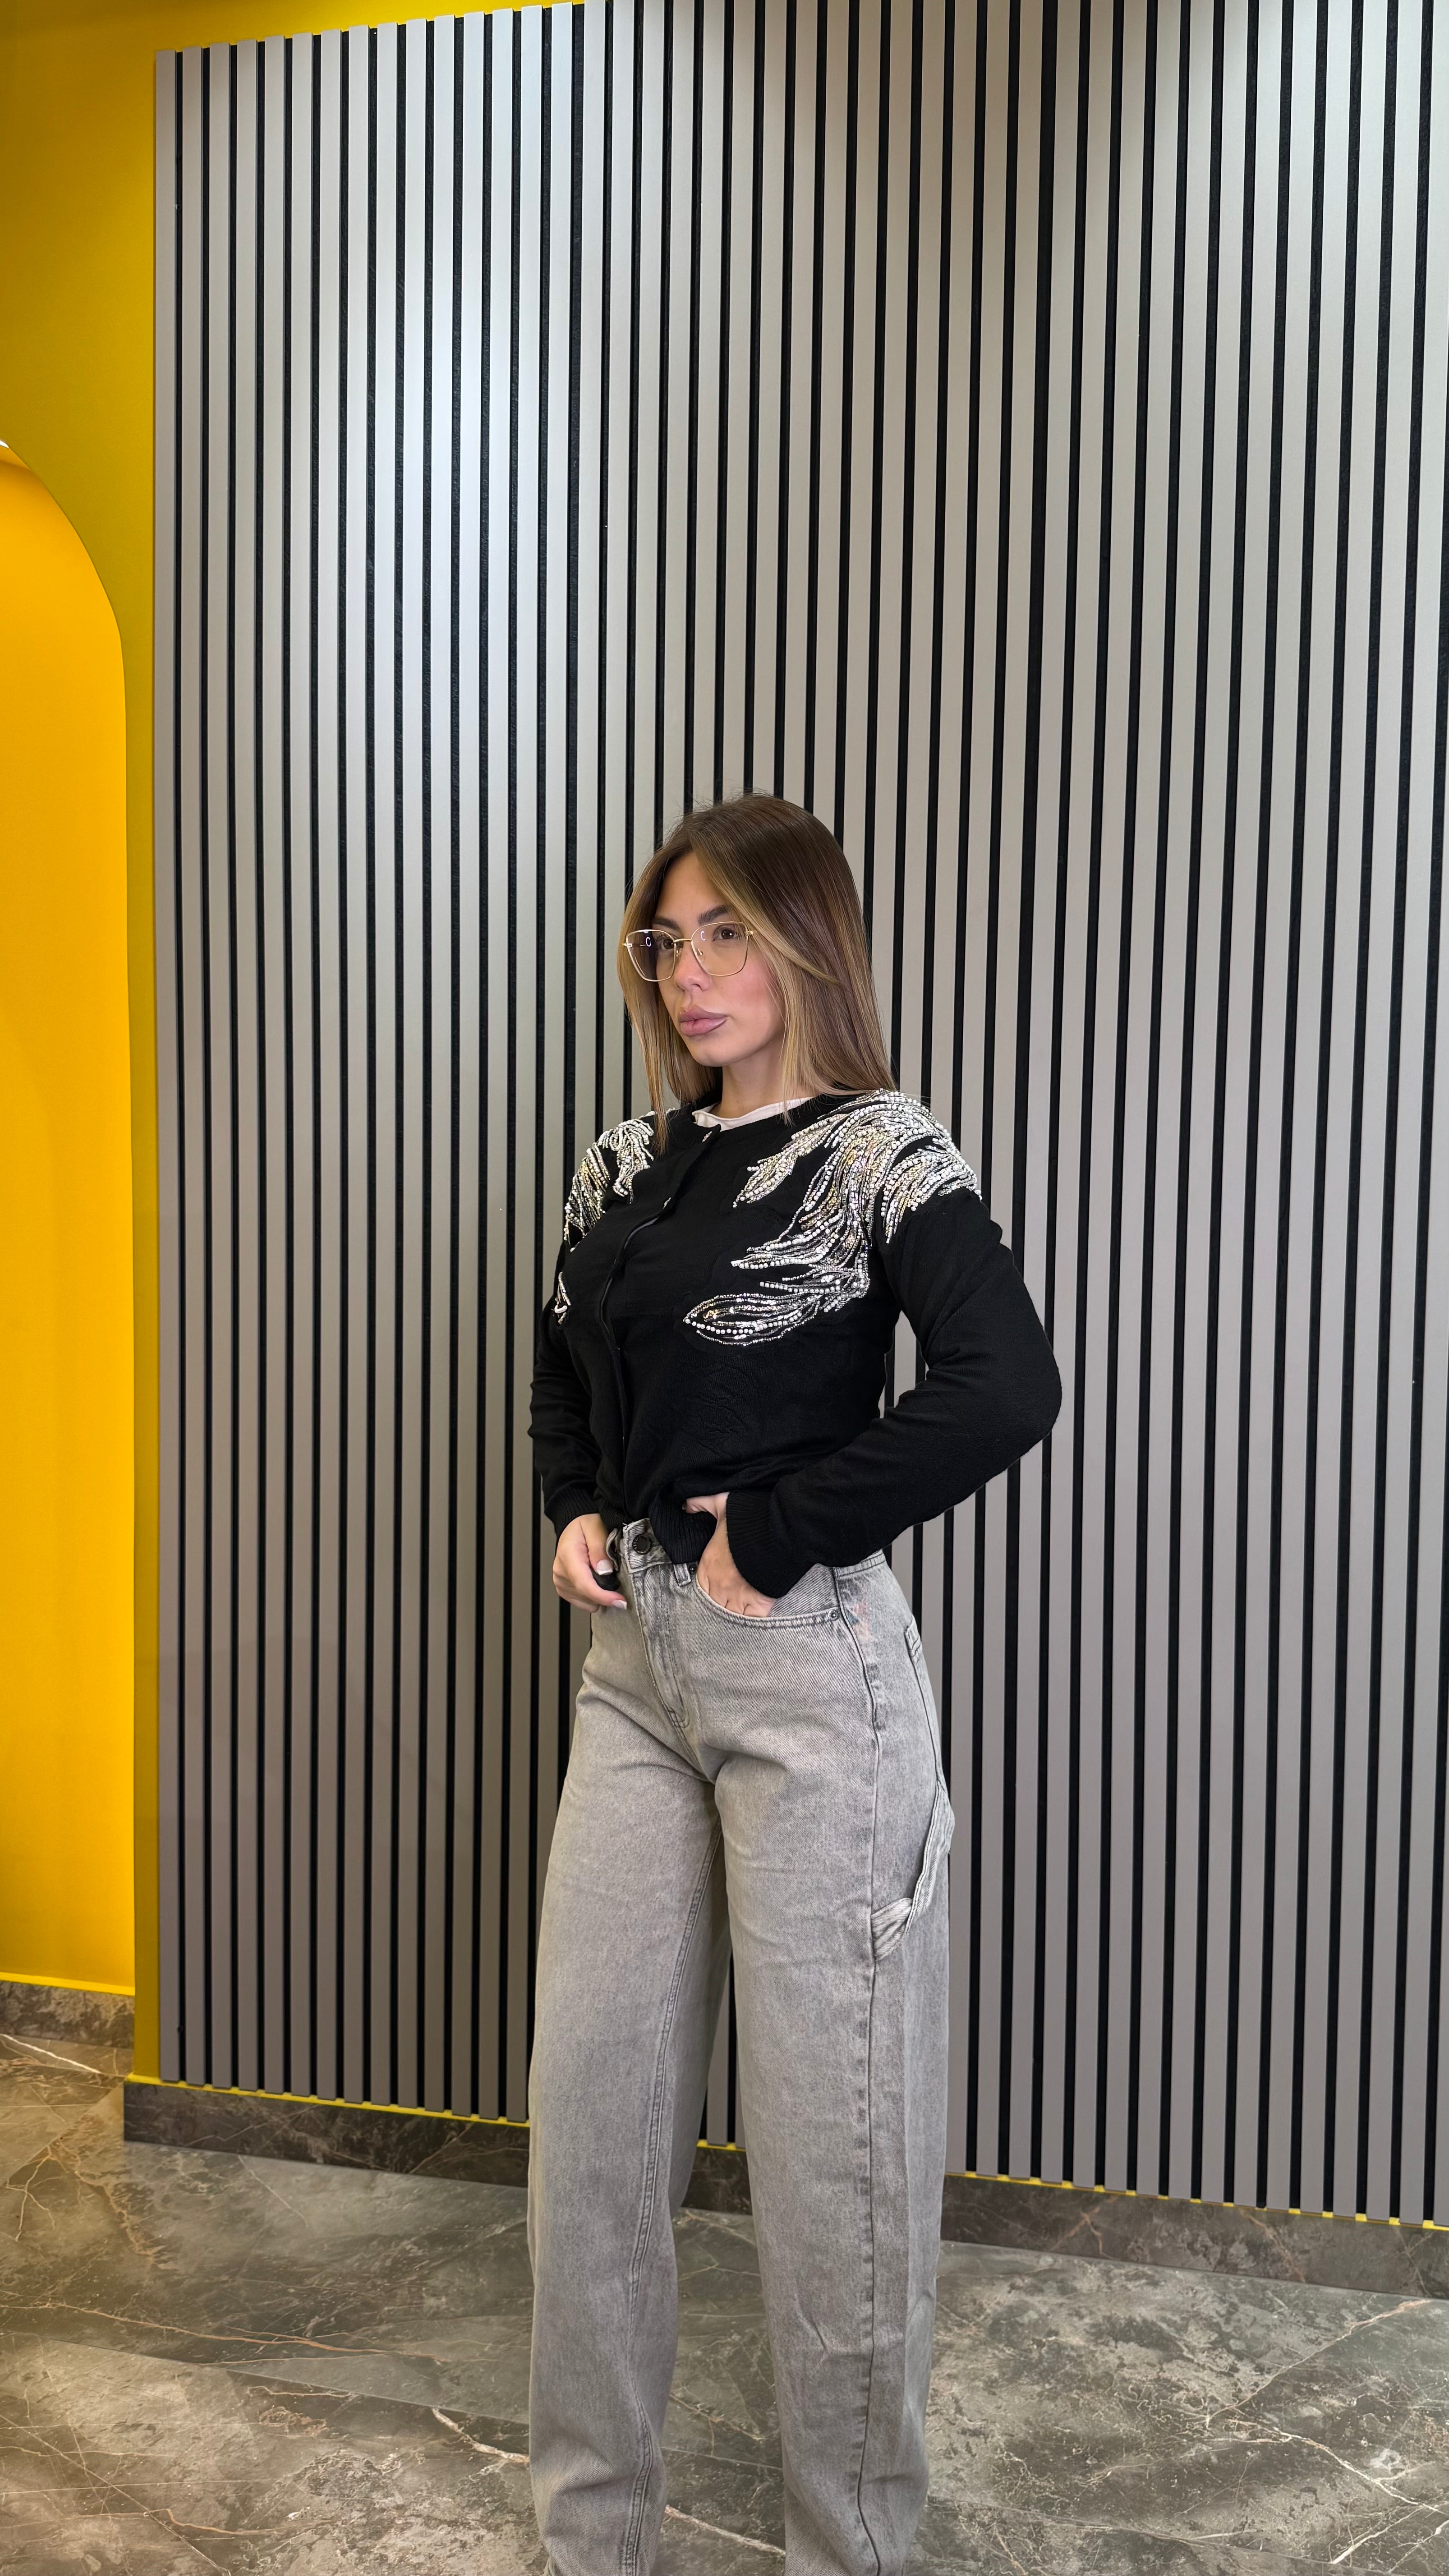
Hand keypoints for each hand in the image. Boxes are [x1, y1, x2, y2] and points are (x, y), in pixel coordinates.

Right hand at [553, 1511, 628, 1609]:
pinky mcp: (563, 1588)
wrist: (573, 1528)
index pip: (584, 1584)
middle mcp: (561, 1571)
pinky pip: (582, 1602)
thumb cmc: (584, 1526)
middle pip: (586, 1596)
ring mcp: (561, 1581)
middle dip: (606, 1594)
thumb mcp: (596, 1526)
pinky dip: (593, 1597)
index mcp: (568, 1556)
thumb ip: (600, 1547)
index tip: (620, 1600)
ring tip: (605, 1577)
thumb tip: (604, 1570)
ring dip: (599, 1595)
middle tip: (619, 1581)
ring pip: (586, 1602)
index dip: (603, 1596)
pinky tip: (598, 1584)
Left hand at [683, 1491, 776, 1617]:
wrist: (777, 1529)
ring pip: (729, 1615)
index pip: (700, 1589)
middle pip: (713, 1606)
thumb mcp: (719, 1503)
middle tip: (727, 1603)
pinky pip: (750, 1620)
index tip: (714, 1590)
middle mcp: (720, 1586)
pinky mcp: (759, 1603)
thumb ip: (701, 1503)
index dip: (707, 1592)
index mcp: (709, 1567)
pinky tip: (751, 1619)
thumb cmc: (748, 1518)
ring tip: (738, 1613)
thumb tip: (687, 1505)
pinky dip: (750, 1621)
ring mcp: (739, 1597)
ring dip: (733, 1614)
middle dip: (719, 1605)